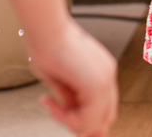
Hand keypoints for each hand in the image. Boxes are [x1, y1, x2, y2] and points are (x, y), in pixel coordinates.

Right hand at [27, 20, 118, 136]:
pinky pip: (86, 120)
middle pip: (105, 118)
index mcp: (102, 70)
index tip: (65, 118)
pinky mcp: (96, 85)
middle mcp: (107, 74)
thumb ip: (71, 98)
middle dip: (80, 124)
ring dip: (69, 122)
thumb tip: (71, 115)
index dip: (85, 118)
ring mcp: (105, 79)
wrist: (45, 28)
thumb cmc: (46, 44)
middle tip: (58, 115)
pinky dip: (64, 118)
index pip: (104, 107)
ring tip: (51, 105)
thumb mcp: (61, 79)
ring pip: (96, 123)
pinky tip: (50, 102)